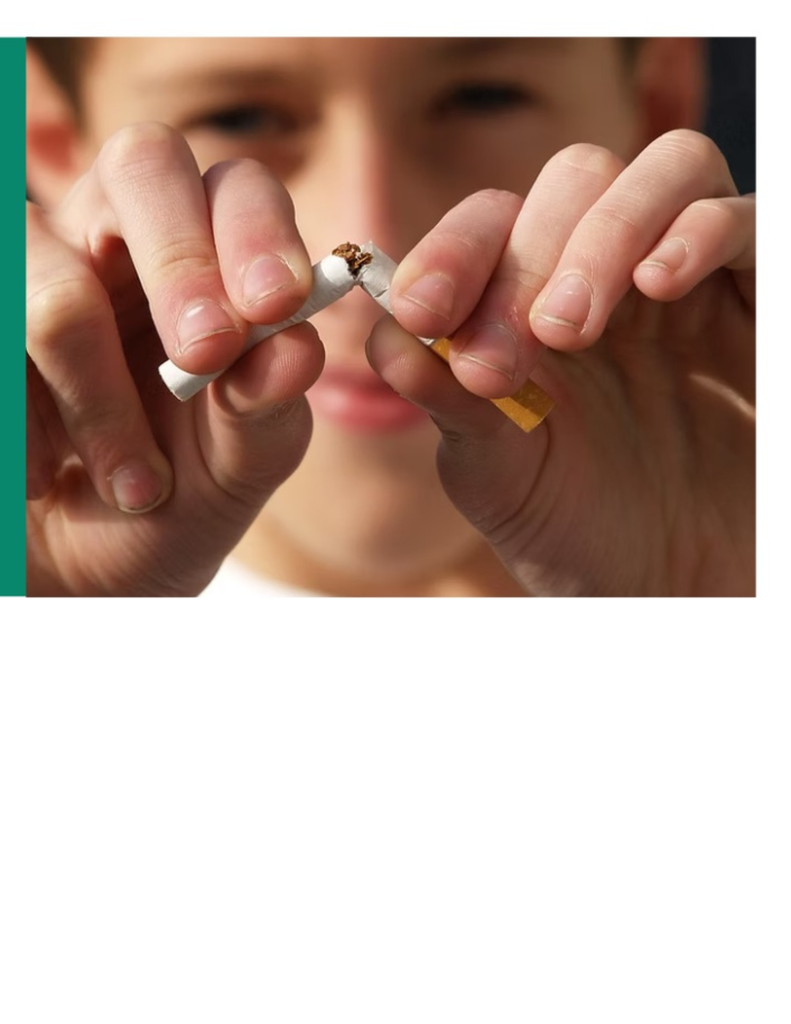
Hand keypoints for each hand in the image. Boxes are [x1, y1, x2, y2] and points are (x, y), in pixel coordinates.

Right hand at [27, 123, 321, 595]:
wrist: (79, 573)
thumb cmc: (171, 502)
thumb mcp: (235, 468)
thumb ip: (269, 410)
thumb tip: (299, 348)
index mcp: (207, 260)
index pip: (237, 188)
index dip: (257, 232)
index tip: (275, 305)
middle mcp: (117, 237)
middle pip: (142, 164)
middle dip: (182, 262)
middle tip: (204, 354)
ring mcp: (30, 267)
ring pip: (57, 276)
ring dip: (101, 395)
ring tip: (134, 487)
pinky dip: (29, 432)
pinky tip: (45, 480)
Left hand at [367, 130, 754, 594]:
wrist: (674, 589)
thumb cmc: (580, 535)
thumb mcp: (498, 474)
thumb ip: (448, 403)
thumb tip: (388, 338)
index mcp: (534, 307)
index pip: (493, 226)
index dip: (452, 253)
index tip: (422, 314)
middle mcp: (614, 278)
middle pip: (576, 181)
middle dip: (526, 258)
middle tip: (506, 356)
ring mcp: (693, 284)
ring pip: (666, 169)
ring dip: (604, 233)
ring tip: (568, 328)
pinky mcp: (760, 302)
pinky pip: (746, 218)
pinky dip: (700, 232)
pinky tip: (659, 282)